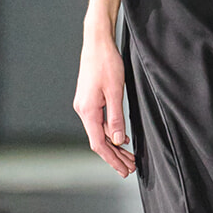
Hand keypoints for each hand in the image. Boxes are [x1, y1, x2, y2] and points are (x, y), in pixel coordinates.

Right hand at [74, 26, 134, 176]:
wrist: (97, 42)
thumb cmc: (106, 63)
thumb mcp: (115, 92)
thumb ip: (116, 118)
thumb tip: (116, 140)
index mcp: (87, 111)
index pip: (98, 144)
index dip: (112, 160)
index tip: (124, 170)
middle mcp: (83, 110)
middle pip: (98, 141)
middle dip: (115, 156)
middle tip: (130, 169)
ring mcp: (85, 105)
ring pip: (99, 132)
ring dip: (114, 145)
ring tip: (128, 156)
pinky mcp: (89, 99)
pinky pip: (99, 121)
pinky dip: (110, 132)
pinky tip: (121, 136)